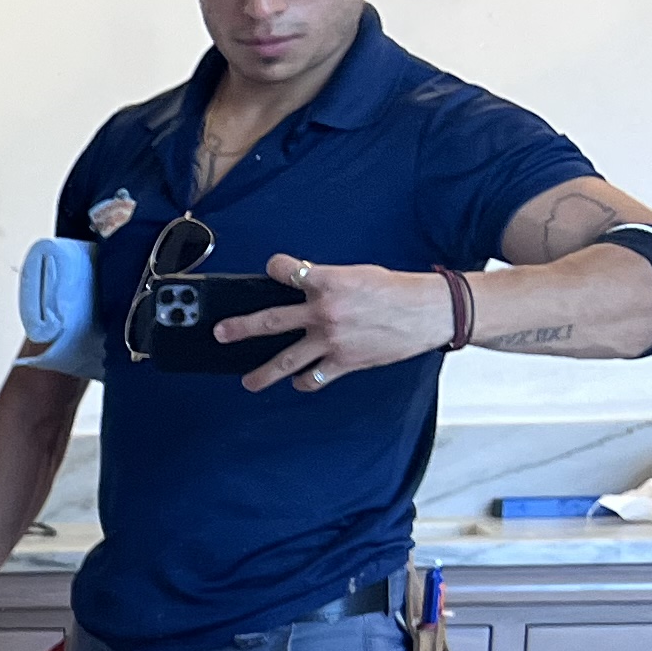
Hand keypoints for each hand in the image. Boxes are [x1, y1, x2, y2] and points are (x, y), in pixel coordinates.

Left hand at [216, 254, 459, 396]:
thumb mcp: (358, 275)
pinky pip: (313, 377)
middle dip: (241, 328)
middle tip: (221, 333)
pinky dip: (304, 381)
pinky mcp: (344, 361)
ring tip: (248, 382)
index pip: (286, 272)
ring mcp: (332, 340)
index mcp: (329, 282)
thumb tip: (303, 285)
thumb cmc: (398, 290)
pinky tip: (299, 381)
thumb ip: (327, 282)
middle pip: (271, 321)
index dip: (275, 268)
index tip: (271, 270)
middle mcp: (325, 311)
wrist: (429, 311)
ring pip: (285, 360)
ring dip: (262, 373)